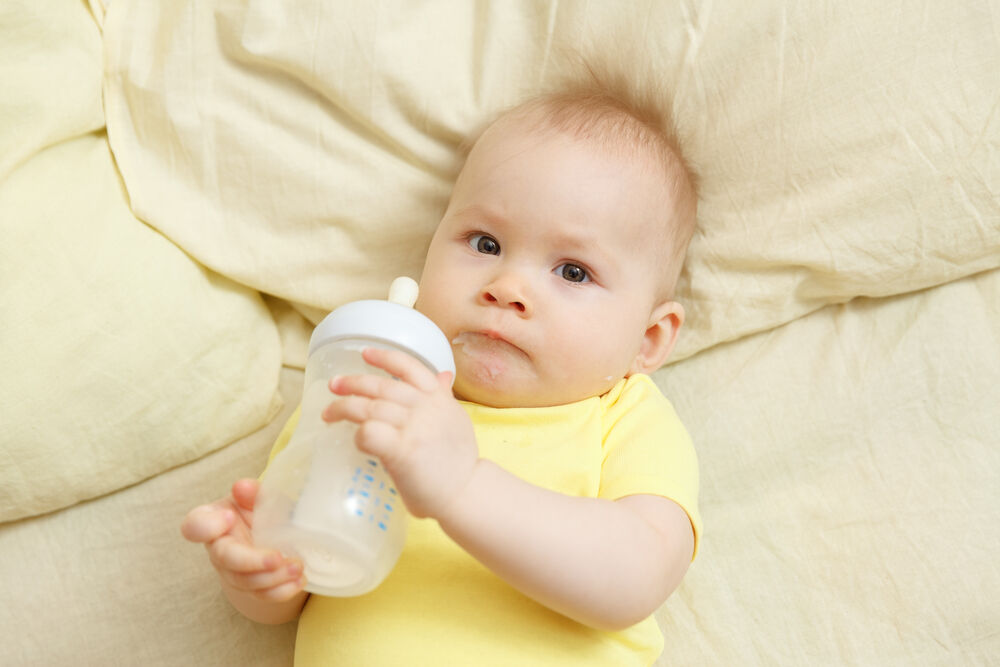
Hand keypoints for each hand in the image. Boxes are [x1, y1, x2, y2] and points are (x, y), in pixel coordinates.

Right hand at [181, 479, 305, 602]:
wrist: (276, 531)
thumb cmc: (260, 509)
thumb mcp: (259, 496)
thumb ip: (252, 491)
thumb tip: (242, 487)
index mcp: (214, 520)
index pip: (195, 525)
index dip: (206, 526)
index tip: (230, 517)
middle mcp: (218, 548)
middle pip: (226, 559)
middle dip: (252, 561)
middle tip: (277, 557)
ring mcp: (232, 571)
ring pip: (244, 582)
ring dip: (273, 578)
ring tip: (297, 567)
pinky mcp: (251, 588)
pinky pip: (261, 595)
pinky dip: (281, 591)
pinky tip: (298, 581)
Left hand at [322, 347, 479, 519]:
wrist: (466, 492)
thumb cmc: (458, 461)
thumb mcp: (456, 419)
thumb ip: (444, 397)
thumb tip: (443, 375)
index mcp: (438, 398)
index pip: (409, 367)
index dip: (384, 357)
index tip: (365, 353)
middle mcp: (426, 408)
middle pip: (381, 386)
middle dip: (353, 383)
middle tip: (334, 385)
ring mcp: (414, 428)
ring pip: (369, 408)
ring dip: (344, 408)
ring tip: (329, 413)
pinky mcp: (402, 451)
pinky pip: (369, 433)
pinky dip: (358, 435)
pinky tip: (356, 440)